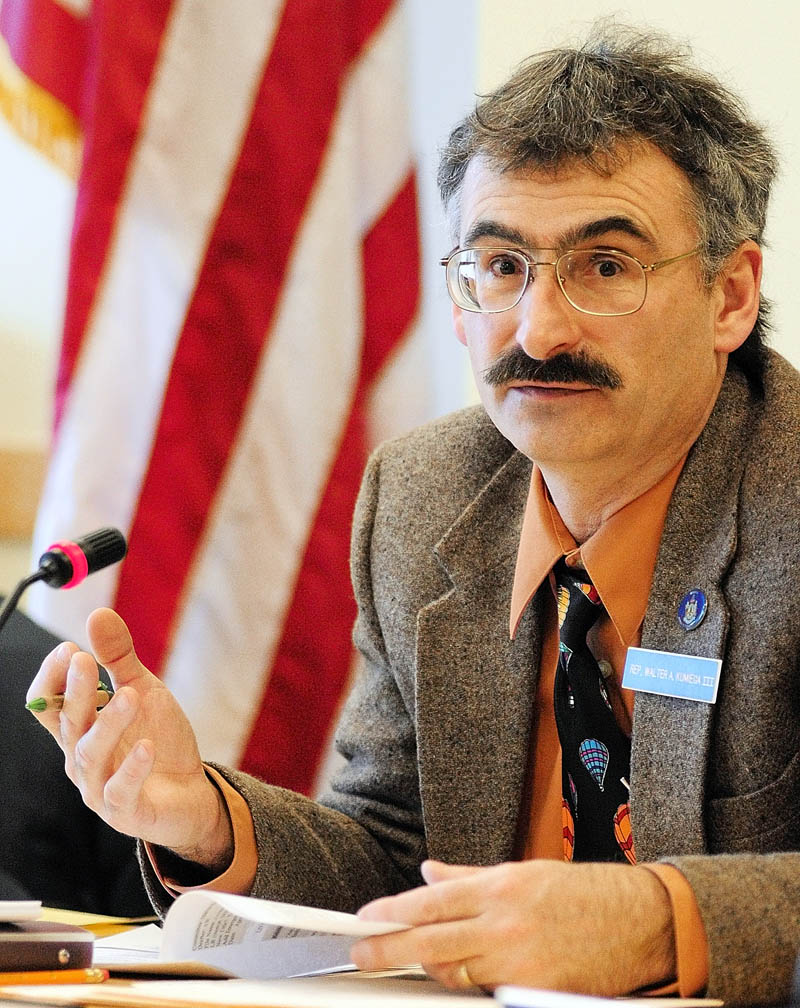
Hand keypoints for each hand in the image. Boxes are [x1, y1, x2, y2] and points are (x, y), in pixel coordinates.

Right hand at [27, 608, 232, 870]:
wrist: (191, 791)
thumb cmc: (158, 738)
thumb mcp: (142, 689)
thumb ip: (118, 658)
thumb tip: (98, 614)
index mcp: (80, 730)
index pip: (48, 705)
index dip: (52, 679)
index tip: (68, 649)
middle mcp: (82, 760)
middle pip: (68, 725)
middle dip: (74, 692)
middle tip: (83, 659)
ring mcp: (99, 788)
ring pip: (90, 755)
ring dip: (108, 723)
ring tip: (130, 696)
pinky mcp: (125, 812)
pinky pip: (120, 791)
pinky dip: (131, 769)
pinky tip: (146, 745)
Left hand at [352, 859, 675, 995]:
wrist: (642, 922)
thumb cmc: (584, 893)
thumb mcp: (524, 872)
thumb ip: (470, 876)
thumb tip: (428, 873)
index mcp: (501, 887)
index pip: (432, 901)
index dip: (393, 911)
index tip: (366, 918)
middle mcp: (506, 924)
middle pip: (432, 942)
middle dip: (389, 948)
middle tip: (361, 952)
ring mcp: (521, 963)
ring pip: (455, 973)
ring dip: (430, 968)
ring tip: (411, 962)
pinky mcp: (536, 993)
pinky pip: (489, 993)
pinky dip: (470, 984)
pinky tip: (459, 976)